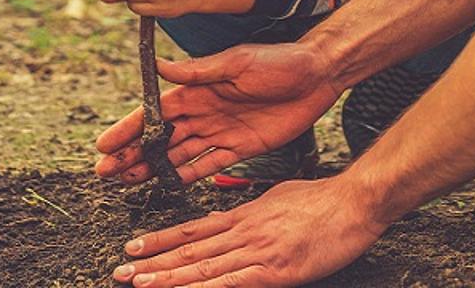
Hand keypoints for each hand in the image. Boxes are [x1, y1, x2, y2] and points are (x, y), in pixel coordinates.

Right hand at [95, 44, 341, 183]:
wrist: (317, 75)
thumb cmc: (278, 61)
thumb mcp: (237, 62)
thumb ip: (198, 70)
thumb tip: (159, 66)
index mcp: (198, 88)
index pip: (155, 112)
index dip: (129, 129)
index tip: (104, 145)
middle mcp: (204, 111)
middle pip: (160, 138)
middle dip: (132, 154)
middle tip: (105, 173)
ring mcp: (221, 131)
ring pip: (178, 154)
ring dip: (153, 167)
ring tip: (126, 182)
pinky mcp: (241, 147)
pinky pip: (209, 164)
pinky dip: (188, 175)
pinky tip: (167, 184)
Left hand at [111, 178, 386, 287]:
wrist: (354, 202)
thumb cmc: (323, 200)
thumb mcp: (277, 196)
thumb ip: (250, 209)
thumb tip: (226, 216)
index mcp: (244, 215)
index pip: (193, 230)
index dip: (161, 240)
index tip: (134, 247)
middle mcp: (243, 232)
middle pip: (190, 251)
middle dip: (152, 263)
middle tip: (121, 272)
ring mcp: (257, 251)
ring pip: (203, 267)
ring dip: (168, 278)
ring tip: (139, 283)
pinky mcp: (274, 269)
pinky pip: (232, 282)